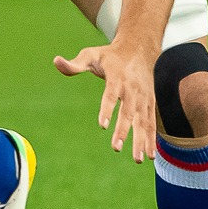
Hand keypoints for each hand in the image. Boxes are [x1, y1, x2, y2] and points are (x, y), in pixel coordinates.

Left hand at [54, 42, 156, 163]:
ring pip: (143, 121)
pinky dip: (151, 139)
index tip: (102, 125)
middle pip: (128, 112)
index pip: (111, 94)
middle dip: (123, 130)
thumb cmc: (110, 55)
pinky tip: (149, 156)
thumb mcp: (91, 54)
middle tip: (116, 148)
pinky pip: (151, 123)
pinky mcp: (150, 103)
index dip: (107, 109)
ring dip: (141, 140)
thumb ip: (74, 64)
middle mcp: (132, 89)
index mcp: (117, 77)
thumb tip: (55, 61)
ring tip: (138, 159)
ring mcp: (143, 97)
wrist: (139, 48)